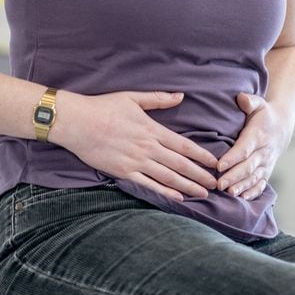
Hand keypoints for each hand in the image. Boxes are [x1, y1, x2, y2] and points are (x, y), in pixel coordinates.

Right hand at [52, 90, 217, 203]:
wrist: (77, 122)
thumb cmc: (104, 107)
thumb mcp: (133, 97)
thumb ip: (159, 99)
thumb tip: (180, 95)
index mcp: (153, 130)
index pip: (184, 146)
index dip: (202, 156)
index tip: (216, 163)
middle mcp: (148, 148)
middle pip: (180, 165)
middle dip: (200, 175)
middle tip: (217, 184)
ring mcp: (136, 162)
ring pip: (168, 178)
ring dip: (188, 186)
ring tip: (203, 193)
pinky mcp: (123, 173)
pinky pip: (148, 185)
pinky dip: (164, 193)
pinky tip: (177, 198)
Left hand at [216, 93, 290, 200]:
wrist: (282, 126)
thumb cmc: (264, 114)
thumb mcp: (259, 103)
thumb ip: (249, 101)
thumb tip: (241, 98)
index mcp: (259, 134)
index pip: (245, 148)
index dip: (232, 157)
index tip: (219, 165)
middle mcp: (264, 151)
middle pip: (248, 166)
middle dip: (234, 176)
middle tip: (219, 184)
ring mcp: (267, 163)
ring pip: (254, 177)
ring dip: (242, 186)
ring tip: (229, 193)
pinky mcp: (267, 171)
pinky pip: (261, 184)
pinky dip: (253, 192)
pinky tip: (242, 198)